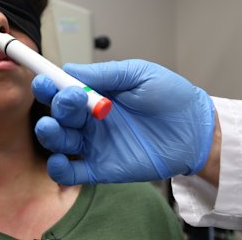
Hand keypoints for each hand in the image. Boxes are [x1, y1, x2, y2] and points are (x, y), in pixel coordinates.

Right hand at [32, 59, 215, 184]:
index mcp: (96, 95)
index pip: (63, 90)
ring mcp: (94, 144)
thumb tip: (69, 69)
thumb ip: (104, 74)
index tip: (44, 80)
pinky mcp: (102, 168)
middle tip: (71, 99)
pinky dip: (59, 169)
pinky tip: (58, 161)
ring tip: (54, 126)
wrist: (196, 131)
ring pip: (60, 141)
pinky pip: (73, 172)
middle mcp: (90, 120)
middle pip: (58, 114)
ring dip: (51, 134)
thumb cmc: (171, 98)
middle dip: (56, 106)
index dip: (50, 85)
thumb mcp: (139, 75)